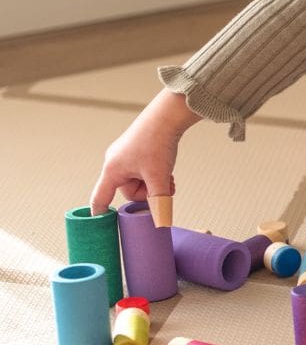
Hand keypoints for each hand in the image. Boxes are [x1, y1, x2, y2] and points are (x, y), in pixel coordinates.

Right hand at [89, 89, 200, 213]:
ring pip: (140, 181)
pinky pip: (144, 170)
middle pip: (129, 191)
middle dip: (148, 193)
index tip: (98, 227)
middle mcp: (115, 162)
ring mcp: (126, 155)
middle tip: (167, 189)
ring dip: (155, 184)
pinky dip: (156, 174)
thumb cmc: (158, 144)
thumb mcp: (159, 177)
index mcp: (112, 170)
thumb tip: (162, 222)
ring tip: (169, 178)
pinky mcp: (137, 150)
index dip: (100, 214)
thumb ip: (159, 201)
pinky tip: (168, 171)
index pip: (100, 199)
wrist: (168, 116)